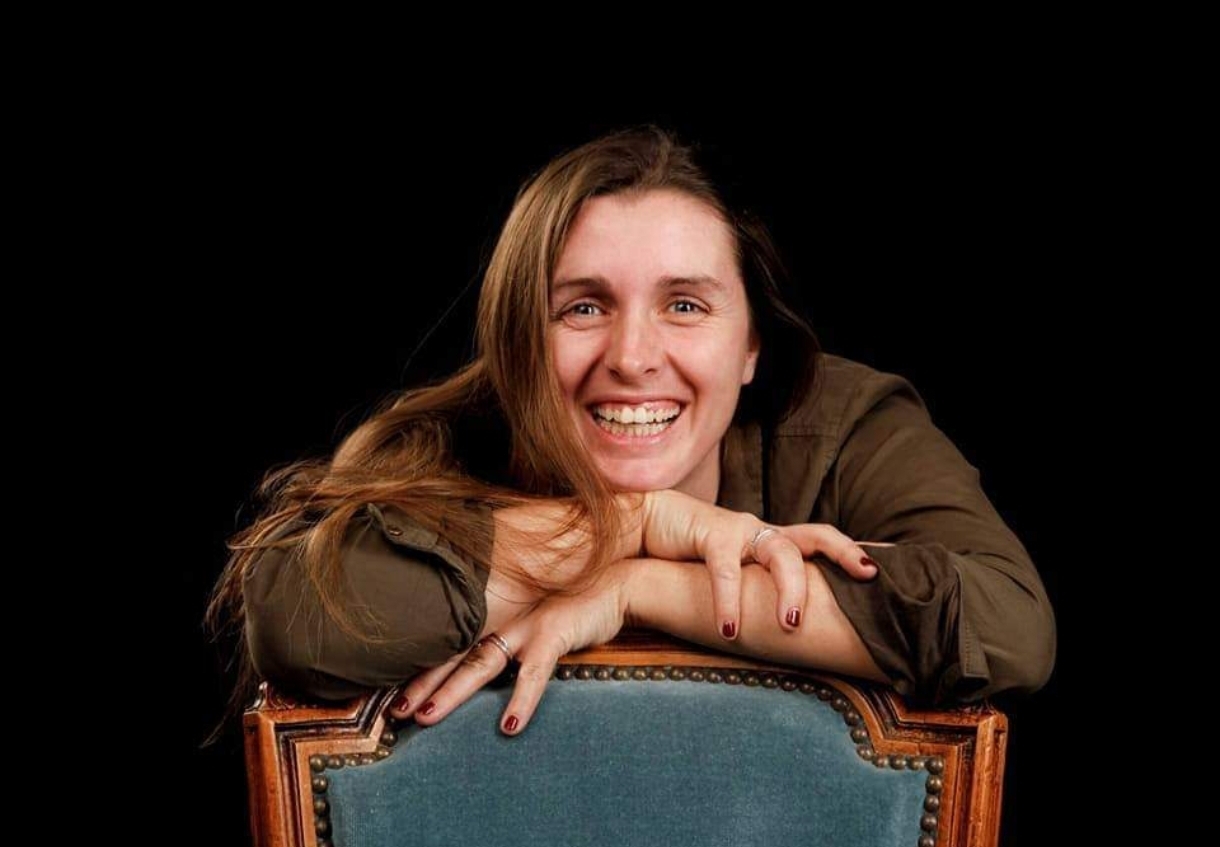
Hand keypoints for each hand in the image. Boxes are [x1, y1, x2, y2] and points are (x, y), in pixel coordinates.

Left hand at [388, 559, 634, 735]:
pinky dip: (521, 700)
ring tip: (425, 717)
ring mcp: (525, 626)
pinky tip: (510, 726)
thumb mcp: (534, 612)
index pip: (449, 642)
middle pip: (453, 655)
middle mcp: (501, 618)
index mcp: (495, 614)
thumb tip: (487, 653)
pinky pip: (534, 674)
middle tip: (393, 711)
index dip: (420, 666)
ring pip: (480, 664)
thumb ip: (510, 627)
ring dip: (452, 692)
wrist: (614, 581)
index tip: (391, 689)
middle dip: (422, 684)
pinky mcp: (553, 634)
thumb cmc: (573, 599)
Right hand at [641, 489, 879, 640]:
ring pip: (781, 553)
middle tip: (864, 582)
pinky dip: (729, 602)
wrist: (642, 525)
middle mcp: (762, 533)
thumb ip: (755, 596)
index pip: (821, 539)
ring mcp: (739, 530)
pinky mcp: (710, 532)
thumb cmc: (688, 558)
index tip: (878, 571)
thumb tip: (785, 637)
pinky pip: (726, 570)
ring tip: (790, 624)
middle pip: (815, 537)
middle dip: (843, 557)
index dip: (850, 551)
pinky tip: (729, 630)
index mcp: (772, 543)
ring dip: (791, 589)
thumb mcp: (731, 577)